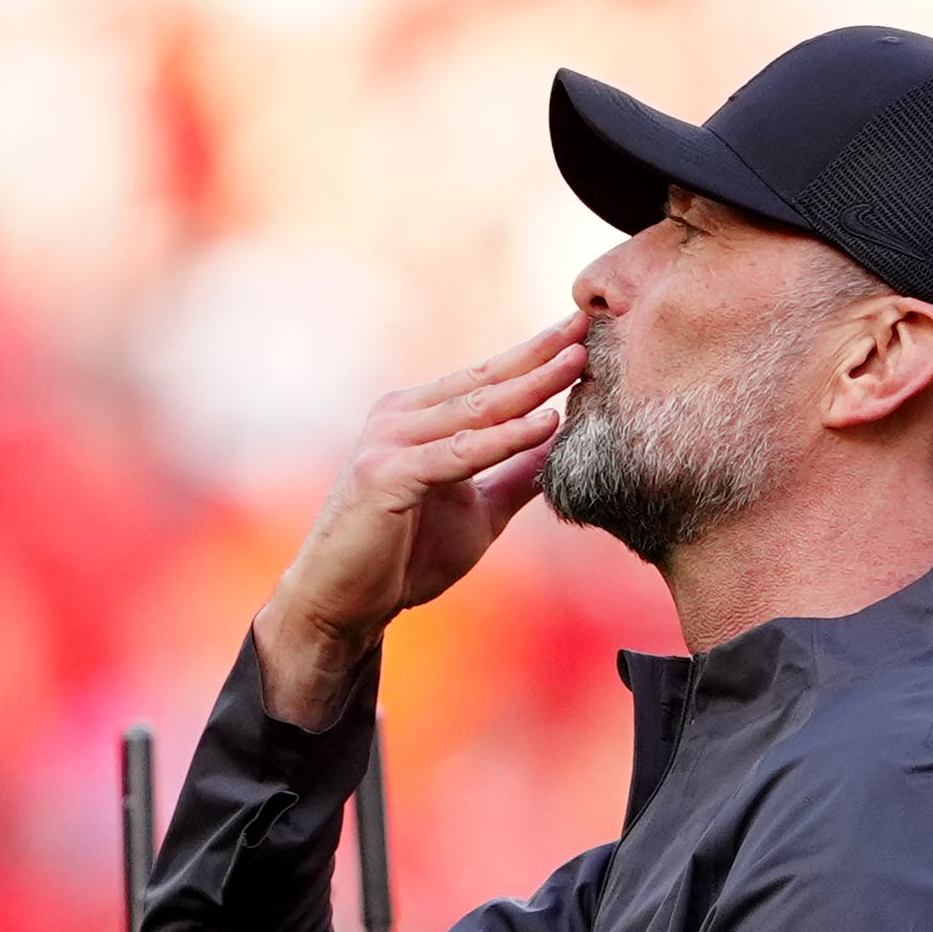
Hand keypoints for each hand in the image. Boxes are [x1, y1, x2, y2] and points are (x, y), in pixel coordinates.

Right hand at [251, 313, 586, 726]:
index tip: (583, 330)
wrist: (344, 605)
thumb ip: (514, 477)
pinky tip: (545, 424)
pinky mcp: (385, 476)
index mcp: (416, 416)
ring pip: (474, 411)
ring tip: (578, 362)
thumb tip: (563, 447)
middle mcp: (398, 417)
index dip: (535, 354)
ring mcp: (388, 442)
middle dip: (539, 355)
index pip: (485, 377)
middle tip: (588, 326)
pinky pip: (459, 454)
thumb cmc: (403, 558)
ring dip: (530, 386)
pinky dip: (504, 439)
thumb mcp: (476, 512)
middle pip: (483, 382)